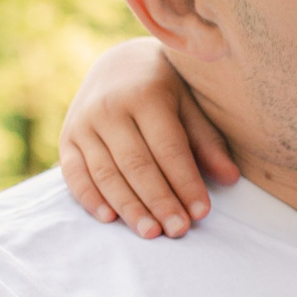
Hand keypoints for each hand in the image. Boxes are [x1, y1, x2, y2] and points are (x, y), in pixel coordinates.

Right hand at [58, 37, 239, 238]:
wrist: (117, 64)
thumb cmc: (163, 89)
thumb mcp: (189, 105)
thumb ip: (207, 141)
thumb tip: (230, 178)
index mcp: (146, 95)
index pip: (169, 148)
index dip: (186, 182)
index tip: (201, 212)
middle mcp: (110, 108)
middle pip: (137, 165)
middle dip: (159, 201)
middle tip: (178, 231)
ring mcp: (83, 123)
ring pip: (106, 173)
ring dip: (128, 207)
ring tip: (151, 233)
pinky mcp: (66, 139)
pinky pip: (74, 174)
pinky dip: (90, 198)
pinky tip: (110, 219)